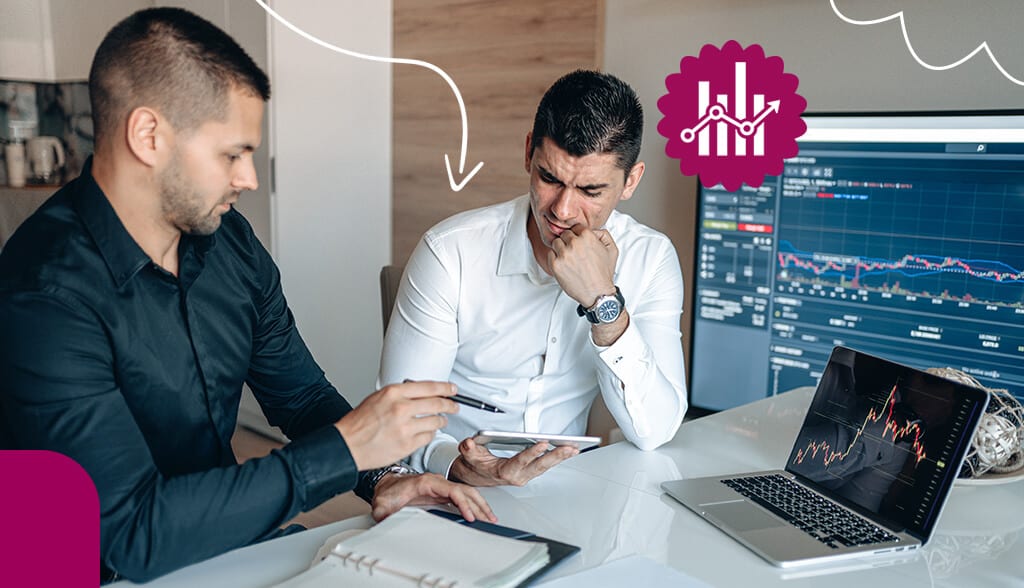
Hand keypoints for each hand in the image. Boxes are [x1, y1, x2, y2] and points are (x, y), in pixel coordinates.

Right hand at [335, 382, 457, 470]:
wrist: (347, 445)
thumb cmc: (358, 423)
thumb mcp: (377, 398)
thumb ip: (400, 395)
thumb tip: (420, 393)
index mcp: (393, 393)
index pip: (429, 386)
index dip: (445, 388)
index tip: (452, 389)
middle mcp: (401, 408)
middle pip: (437, 404)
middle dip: (450, 405)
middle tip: (454, 406)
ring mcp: (405, 427)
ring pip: (436, 421)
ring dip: (441, 421)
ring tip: (440, 421)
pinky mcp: (407, 444)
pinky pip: (428, 437)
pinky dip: (430, 434)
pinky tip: (427, 432)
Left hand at [371, 472, 496, 522]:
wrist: (387, 485)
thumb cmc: (388, 492)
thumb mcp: (382, 504)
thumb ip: (383, 513)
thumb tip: (386, 521)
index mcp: (426, 482)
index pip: (451, 490)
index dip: (463, 503)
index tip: (470, 516)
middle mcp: (437, 482)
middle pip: (464, 490)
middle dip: (479, 504)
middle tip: (489, 518)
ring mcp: (441, 486)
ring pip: (466, 492)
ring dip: (479, 504)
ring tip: (490, 517)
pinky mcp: (442, 492)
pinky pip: (462, 496)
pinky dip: (473, 504)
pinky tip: (479, 513)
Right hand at [448, 437, 577, 486]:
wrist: (477, 476)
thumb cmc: (476, 466)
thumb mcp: (469, 456)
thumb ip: (469, 449)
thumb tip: (469, 443)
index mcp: (505, 472)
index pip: (521, 461)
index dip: (532, 453)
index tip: (542, 444)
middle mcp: (518, 476)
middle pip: (540, 465)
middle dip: (556, 456)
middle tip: (569, 448)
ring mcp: (526, 475)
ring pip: (546, 466)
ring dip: (561, 457)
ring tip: (574, 448)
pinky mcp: (530, 472)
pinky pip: (546, 465)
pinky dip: (558, 458)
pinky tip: (567, 451)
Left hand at [546, 225, 618, 306]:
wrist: (597, 293)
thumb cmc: (604, 273)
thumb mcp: (612, 250)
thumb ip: (604, 234)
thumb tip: (594, 230)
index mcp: (587, 236)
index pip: (575, 227)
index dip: (578, 235)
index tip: (579, 243)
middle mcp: (574, 243)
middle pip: (564, 234)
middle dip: (569, 241)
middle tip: (575, 252)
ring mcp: (563, 254)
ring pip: (556, 243)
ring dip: (561, 249)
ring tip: (569, 259)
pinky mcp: (555, 265)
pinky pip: (550, 254)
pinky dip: (555, 258)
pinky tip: (565, 265)